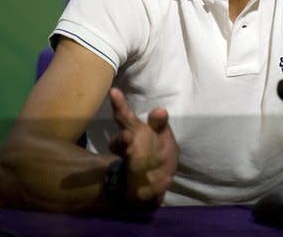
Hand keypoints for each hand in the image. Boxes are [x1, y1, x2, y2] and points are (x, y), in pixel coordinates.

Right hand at [108, 88, 178, 206]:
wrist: (150, 183)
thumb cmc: (155, 152)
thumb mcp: (161, 135)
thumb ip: (159, 123)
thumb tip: (160, 109)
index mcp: (133, 134)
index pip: (123, 117)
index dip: (119, 105)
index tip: (114, 91)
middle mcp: (127, 152)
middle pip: (119, 145)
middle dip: (122, 141)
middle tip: (127, 137)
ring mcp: (130, 172)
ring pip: (129, 168)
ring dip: (136, 168)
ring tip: (144, 163)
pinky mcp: (136, 192)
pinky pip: (146, 190)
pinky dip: (156, 186)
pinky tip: (167, 180)